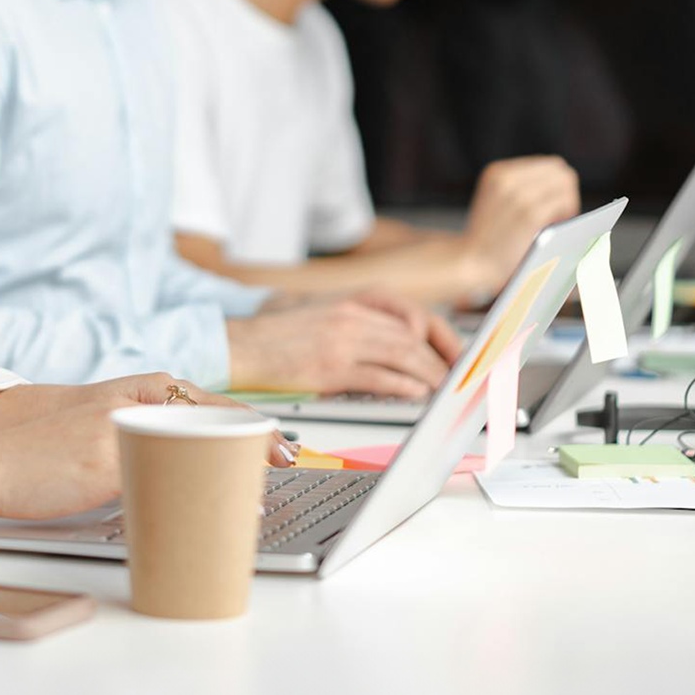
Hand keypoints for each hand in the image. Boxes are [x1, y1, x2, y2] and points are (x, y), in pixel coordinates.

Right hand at [0, 375, 292, 519]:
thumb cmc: (49, 452)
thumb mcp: (105, 429)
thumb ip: (146, 434)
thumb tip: (192, 461)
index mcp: (139, 389)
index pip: (213, 403)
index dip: (255, 426)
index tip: (286, 448)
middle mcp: (136, 402)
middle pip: (214, 421)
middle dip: (255, 445)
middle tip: (288, 465)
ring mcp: (123, 429)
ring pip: (194, 448)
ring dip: (231, 473)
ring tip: (257, 495)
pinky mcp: (106, 461)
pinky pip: (160, 480)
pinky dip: (192, 497)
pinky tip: (211, 513)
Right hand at [227, 293, 455, 397]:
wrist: (239, 344)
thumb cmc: (275, 334)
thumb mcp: (321, 310)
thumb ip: (357, 319)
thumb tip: (396, 338)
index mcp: (352, 301)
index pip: (411, 313)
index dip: (439, 333)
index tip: (453, 350)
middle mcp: (351, 316)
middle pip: (413, 336)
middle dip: (440, 358)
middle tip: (455, 377)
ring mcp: (342, 340)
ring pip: (403, 354)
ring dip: (429, 374)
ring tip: (442, 389)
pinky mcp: (330, 367)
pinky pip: (378, 376)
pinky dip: (403, 385)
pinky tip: (416, 394)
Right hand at [460, 155, 582, 288]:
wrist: (470, 264)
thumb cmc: (488, 240)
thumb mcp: (496, 201)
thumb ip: (520, 189)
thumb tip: (562, 185)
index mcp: (498, 172)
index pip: (549, 165)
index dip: (556, 185)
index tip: (553, 206)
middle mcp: (507, 178)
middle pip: (560, 170)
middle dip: (565, 192)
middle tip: (559, 216)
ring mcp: (518, 195)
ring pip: (565, 183)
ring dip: (568, 203)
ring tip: (557, 223)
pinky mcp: (530, 214)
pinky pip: (564, 201)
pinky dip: (566, 213)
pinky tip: (556, 228)